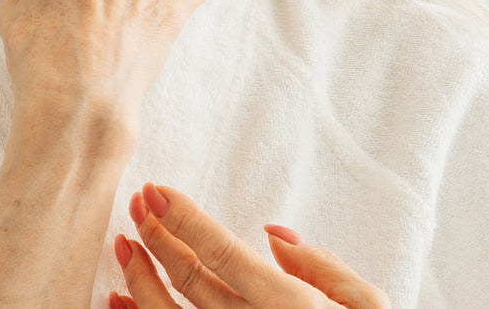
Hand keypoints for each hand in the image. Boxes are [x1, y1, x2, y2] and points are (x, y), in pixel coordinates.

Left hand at [112, 183, 390, 308]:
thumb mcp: (369, 306)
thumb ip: (325, 267)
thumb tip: (273, 235)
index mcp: (291, 303)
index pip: (222, 251)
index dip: (183, 218)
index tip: (155, 190)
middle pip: (189, 278)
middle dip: (157, 236)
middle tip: (136, 203)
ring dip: (139, 279)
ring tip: (123, 244)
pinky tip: (119, 300)